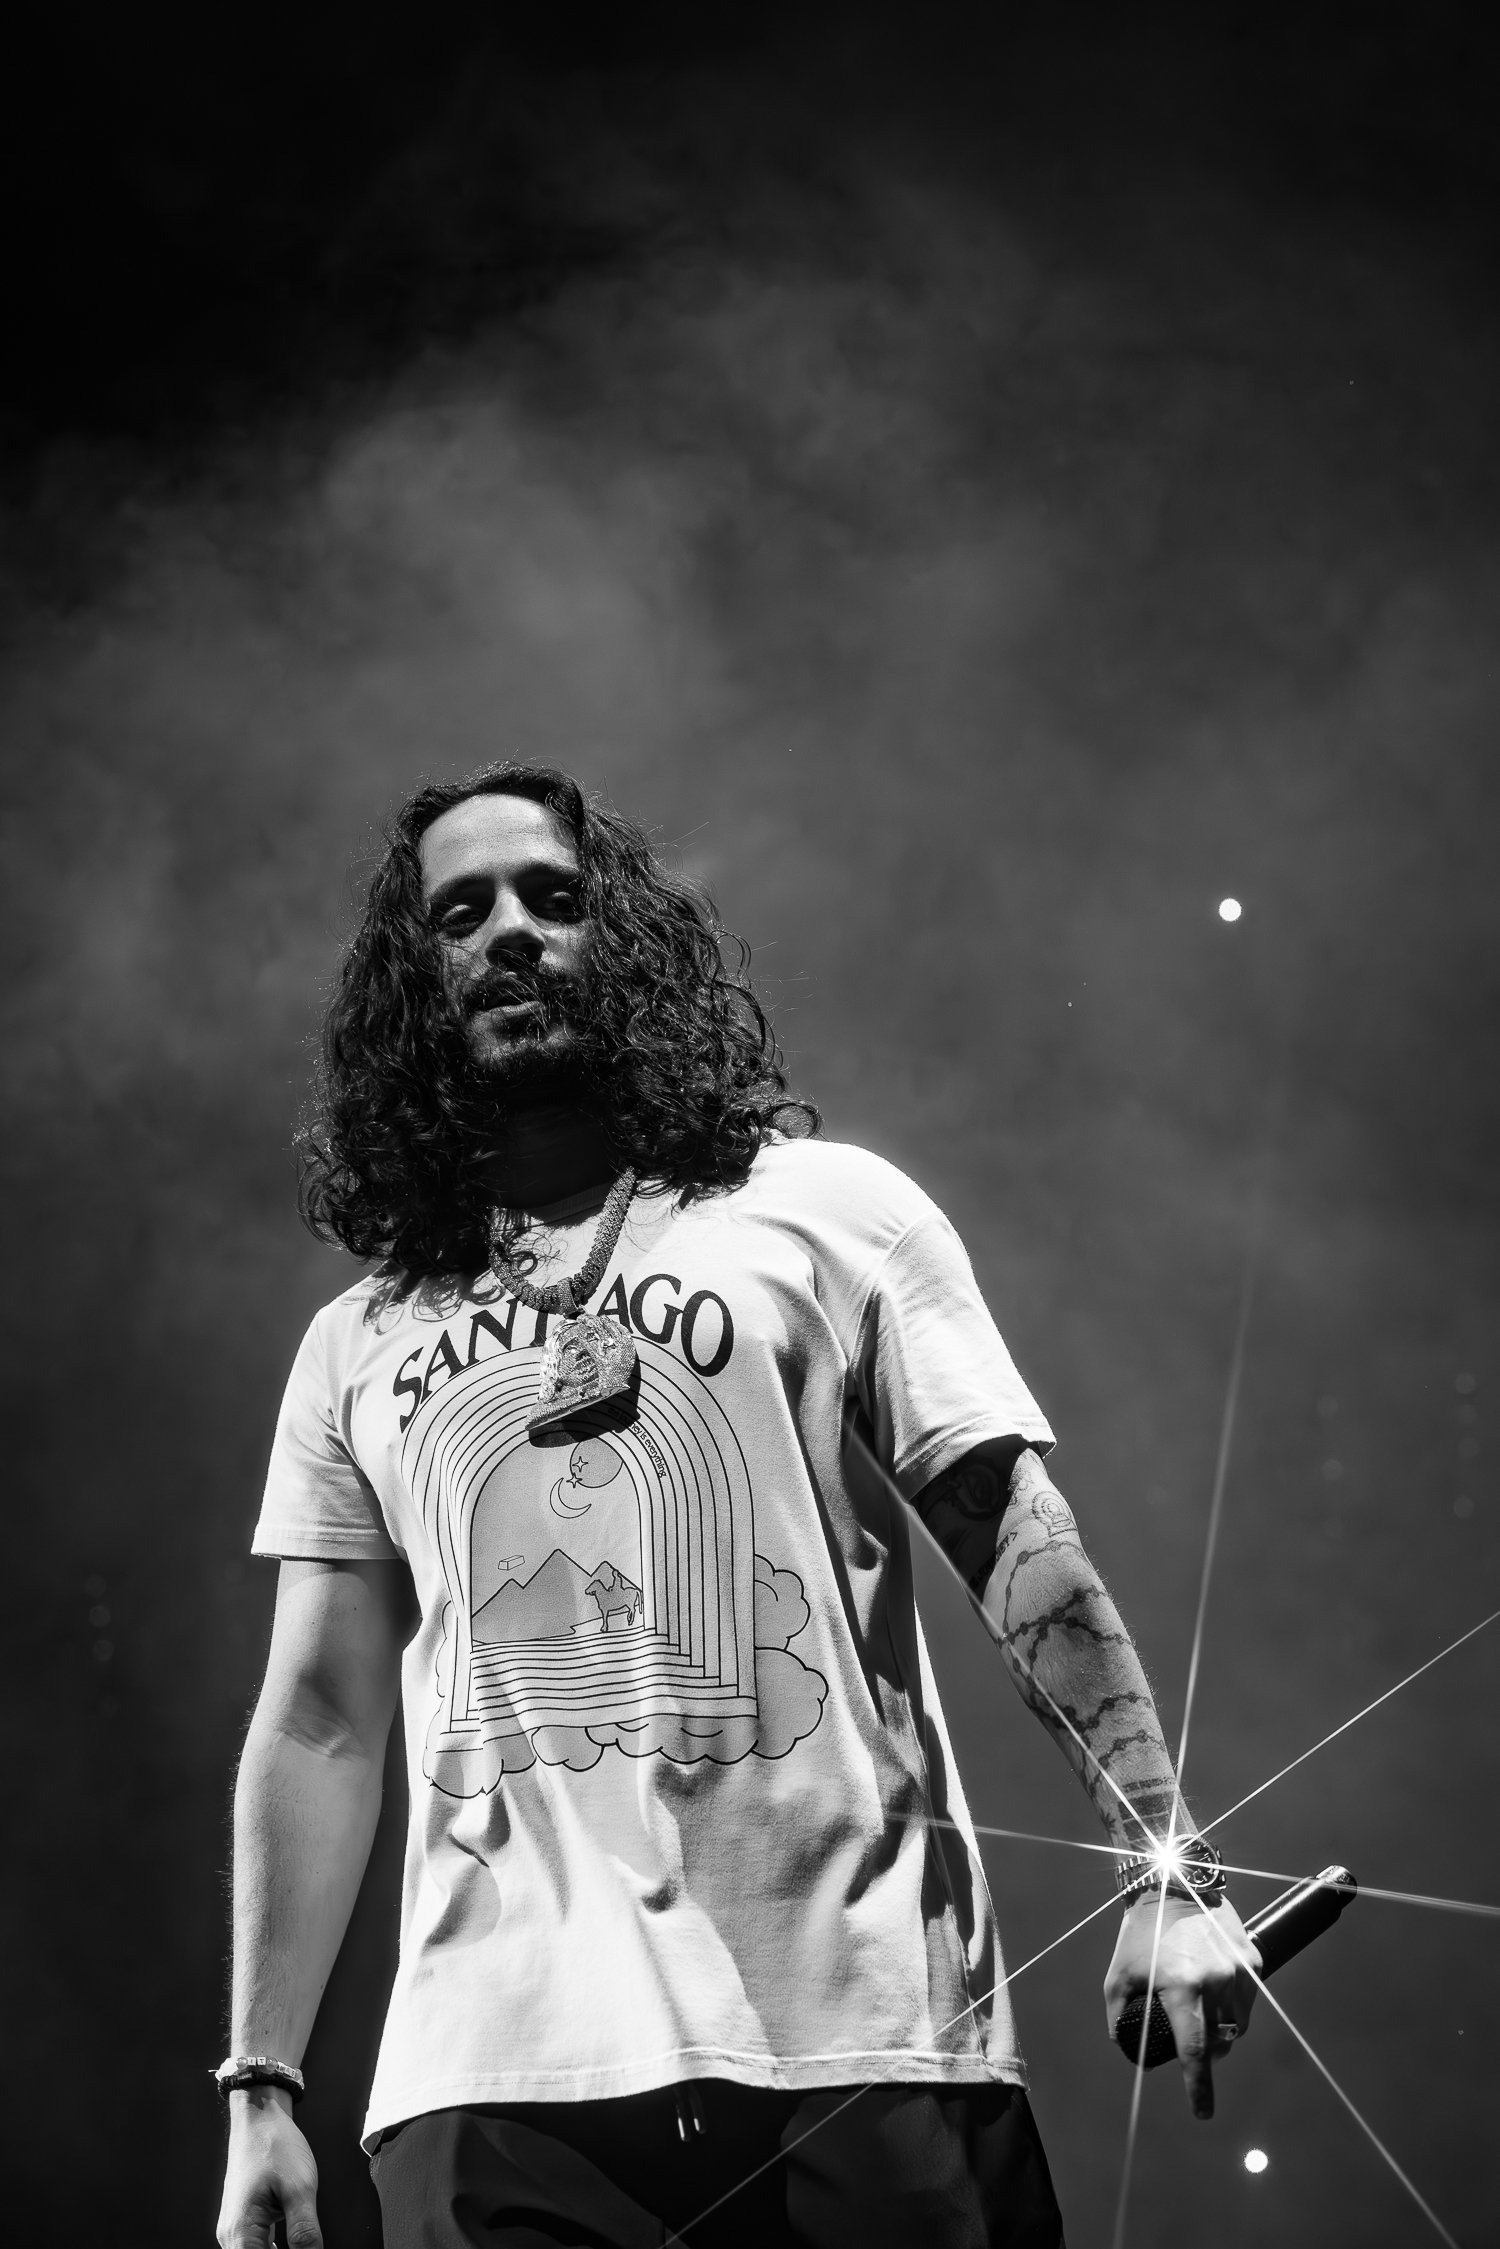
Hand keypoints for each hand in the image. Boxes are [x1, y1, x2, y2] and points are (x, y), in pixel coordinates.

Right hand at [217, 2088, 321, 2248]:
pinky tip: (290, 2248)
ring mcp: (236, 2229)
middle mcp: (232, 2236)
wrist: (260, 2115)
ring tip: (304, 2246)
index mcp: (241, 2232)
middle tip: (309, 2246)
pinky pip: (256, 2247)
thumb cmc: (275, 2144)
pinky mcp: (244, 2221)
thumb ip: (305, 2231)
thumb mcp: (300, 2188)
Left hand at [1104, 1891, 1261, 2119]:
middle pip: (1220, 2042)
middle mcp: (1216, 1981)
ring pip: (1238, 2024)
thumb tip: (1126, 2048)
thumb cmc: (1141, 1932)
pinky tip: (1216, 1991)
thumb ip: (1120, 2016)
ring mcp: (1239, 1970)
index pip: (1195, 2052)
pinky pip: (1248, 1999)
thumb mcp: (1118, 1974)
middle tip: (1192, 2049)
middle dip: (1207, 2055)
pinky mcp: (1252, 1959)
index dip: (1199, 2088)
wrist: (1174, 1884)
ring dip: (1222, 2030)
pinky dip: (1234, 2006)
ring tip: (1201, 2012)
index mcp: (1183, 1988)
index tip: (1202, 2113)